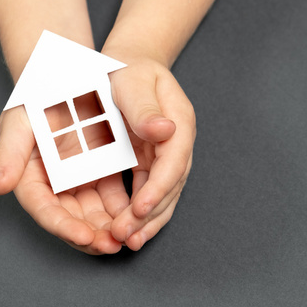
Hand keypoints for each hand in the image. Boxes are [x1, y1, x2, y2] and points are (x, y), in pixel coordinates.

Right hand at [0, 104, 128, 254]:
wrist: (66, 76)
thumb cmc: (38, 96)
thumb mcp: (20, 120)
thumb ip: (9, 154)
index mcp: (31, 177)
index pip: (45, 209)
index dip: (64, 226)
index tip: (84, 237)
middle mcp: (54, 186)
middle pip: (72, 220)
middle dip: (91, 236)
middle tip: (111, 245)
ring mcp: (80, 182)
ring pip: (95, 216)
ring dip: (109, 229)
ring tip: (127, 237)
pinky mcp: (102, 174)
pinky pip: (114, 200)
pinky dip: (124, 211)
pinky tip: (139, 218)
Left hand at [103, 55, 195, 250]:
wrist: (128, 65)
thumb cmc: (128, 69)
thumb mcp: (133, 80)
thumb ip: (145, 107)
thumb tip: (165, 130)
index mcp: (178, 123)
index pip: (173, 164)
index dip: (157, 189)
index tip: (138, 209)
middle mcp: (177, 144)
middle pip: (171, 187)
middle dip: (151, 215)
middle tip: (127, 236)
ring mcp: (167, 156)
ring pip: (163, 196)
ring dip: (147, 221)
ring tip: (128, 241)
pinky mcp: (152, 163)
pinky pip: (149, 192)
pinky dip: (139, 213)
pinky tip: (127, 229)